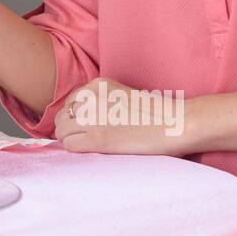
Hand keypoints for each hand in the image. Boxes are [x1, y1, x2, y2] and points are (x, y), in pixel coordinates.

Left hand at [54, 77, 193, 155]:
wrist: (175, 124)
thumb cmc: (155, 113)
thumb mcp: (121, 94)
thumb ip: (100, 100)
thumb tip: (79, 116)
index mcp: (97, 84)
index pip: (71, 101)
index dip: (75, 116)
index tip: (84, 125)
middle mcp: (90, 97)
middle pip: (62, 116)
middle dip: (69, 127)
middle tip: (83, 138)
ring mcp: (91, 117)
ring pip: (62, 131)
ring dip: (70, 139)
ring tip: (88, 145)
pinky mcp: (97, 138)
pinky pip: (69, 145)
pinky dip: (75, 150)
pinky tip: (91, 151)